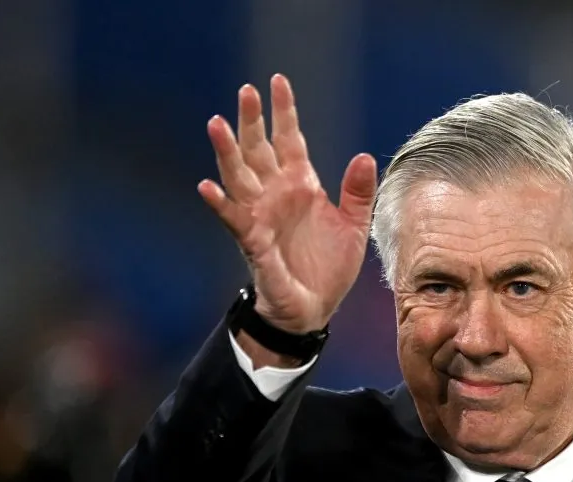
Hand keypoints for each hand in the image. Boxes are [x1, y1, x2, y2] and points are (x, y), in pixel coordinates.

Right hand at [198, 74, 377, 332]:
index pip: (289, 141)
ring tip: (216, 123)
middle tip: (246, 91)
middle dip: (252, 121)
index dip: (284, 113)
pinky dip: (219, 204)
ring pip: (239, 176)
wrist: (315, 308)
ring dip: (227, 152)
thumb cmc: (329, 267)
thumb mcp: (354, 227)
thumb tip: (365, 157)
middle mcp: (276, 195)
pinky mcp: (254, 243)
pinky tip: (207, 186)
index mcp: (301, 186)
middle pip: (259, 150)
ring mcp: (261, 217)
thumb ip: (358, 193)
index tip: (278, 81)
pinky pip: (234, 220)